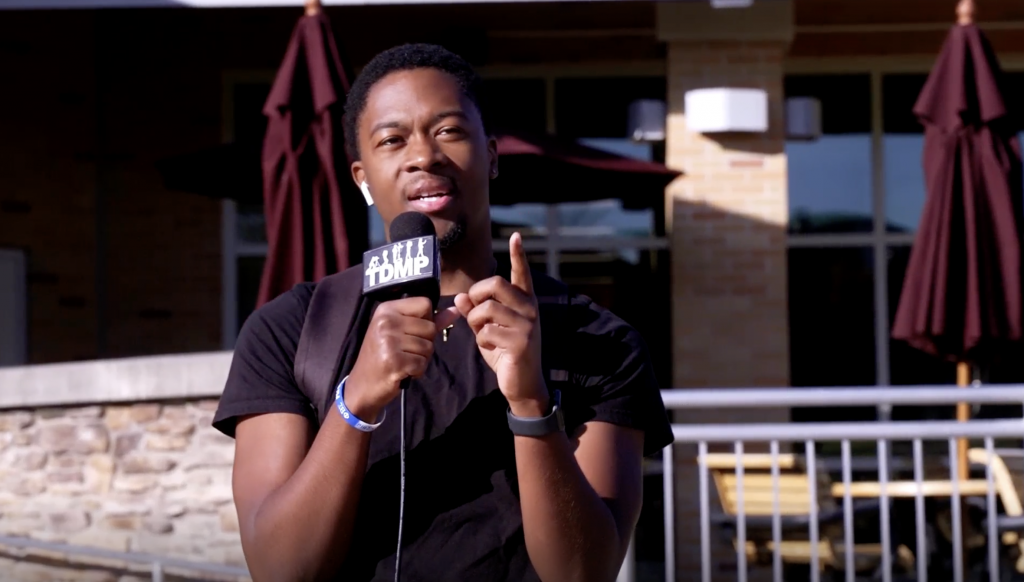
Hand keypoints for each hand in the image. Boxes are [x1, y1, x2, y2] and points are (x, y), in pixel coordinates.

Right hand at [345, 297, 459, 421]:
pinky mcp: (394, 361)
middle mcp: (386, 321)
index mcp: (386, 309)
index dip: (426, 320)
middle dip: (425, 343)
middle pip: (430, 327)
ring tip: (403, 361)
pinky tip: (402, 372)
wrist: (362, 386)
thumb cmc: (383, 356)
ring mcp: (388, 341)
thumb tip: (456, 309)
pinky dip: (417, 371)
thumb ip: (431, 320)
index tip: (410, 332)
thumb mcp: (401, 332)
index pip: (425, 303)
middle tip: (405, 352)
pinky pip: (422, 363)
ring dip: (421, 359)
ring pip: (428, 347)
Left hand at [455, 233, 548, 415]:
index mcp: (525, 302)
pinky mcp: (521, 341)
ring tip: (482, 334)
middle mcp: (530, 309)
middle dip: (477, 294)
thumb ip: (476, 312)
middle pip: (496, 283)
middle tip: (474, 311)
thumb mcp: (488, 330)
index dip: (518, 255)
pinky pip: (487, 330)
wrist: (523, 385)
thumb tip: (460, 297)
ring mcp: (527, 324)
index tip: (516, 236)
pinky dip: (481, 339)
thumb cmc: (505, 354)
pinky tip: (491, 347)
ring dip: (475, 321)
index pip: (521, 273)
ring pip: (487, 307)